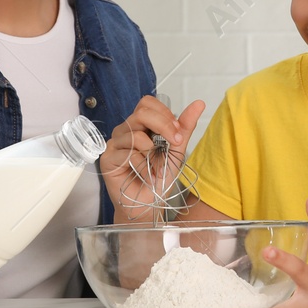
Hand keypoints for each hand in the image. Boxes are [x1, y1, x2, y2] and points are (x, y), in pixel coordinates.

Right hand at [99, 95, 204, 221]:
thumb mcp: (176, 151)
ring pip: (134, 134)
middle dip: (162, 126)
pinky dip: (142, 166)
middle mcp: (126, 131)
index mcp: (141, 125)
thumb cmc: (159, 178)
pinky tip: (146, 175)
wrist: (149, 204)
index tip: (176, 132)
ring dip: (152, 152)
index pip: (147, 103)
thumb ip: (184, 127)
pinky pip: (127, 154)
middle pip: (141, 113)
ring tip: (157, 168)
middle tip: (174, 142)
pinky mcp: (108, 159)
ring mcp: (115, 144)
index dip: (163, 113)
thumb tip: (199, 104)